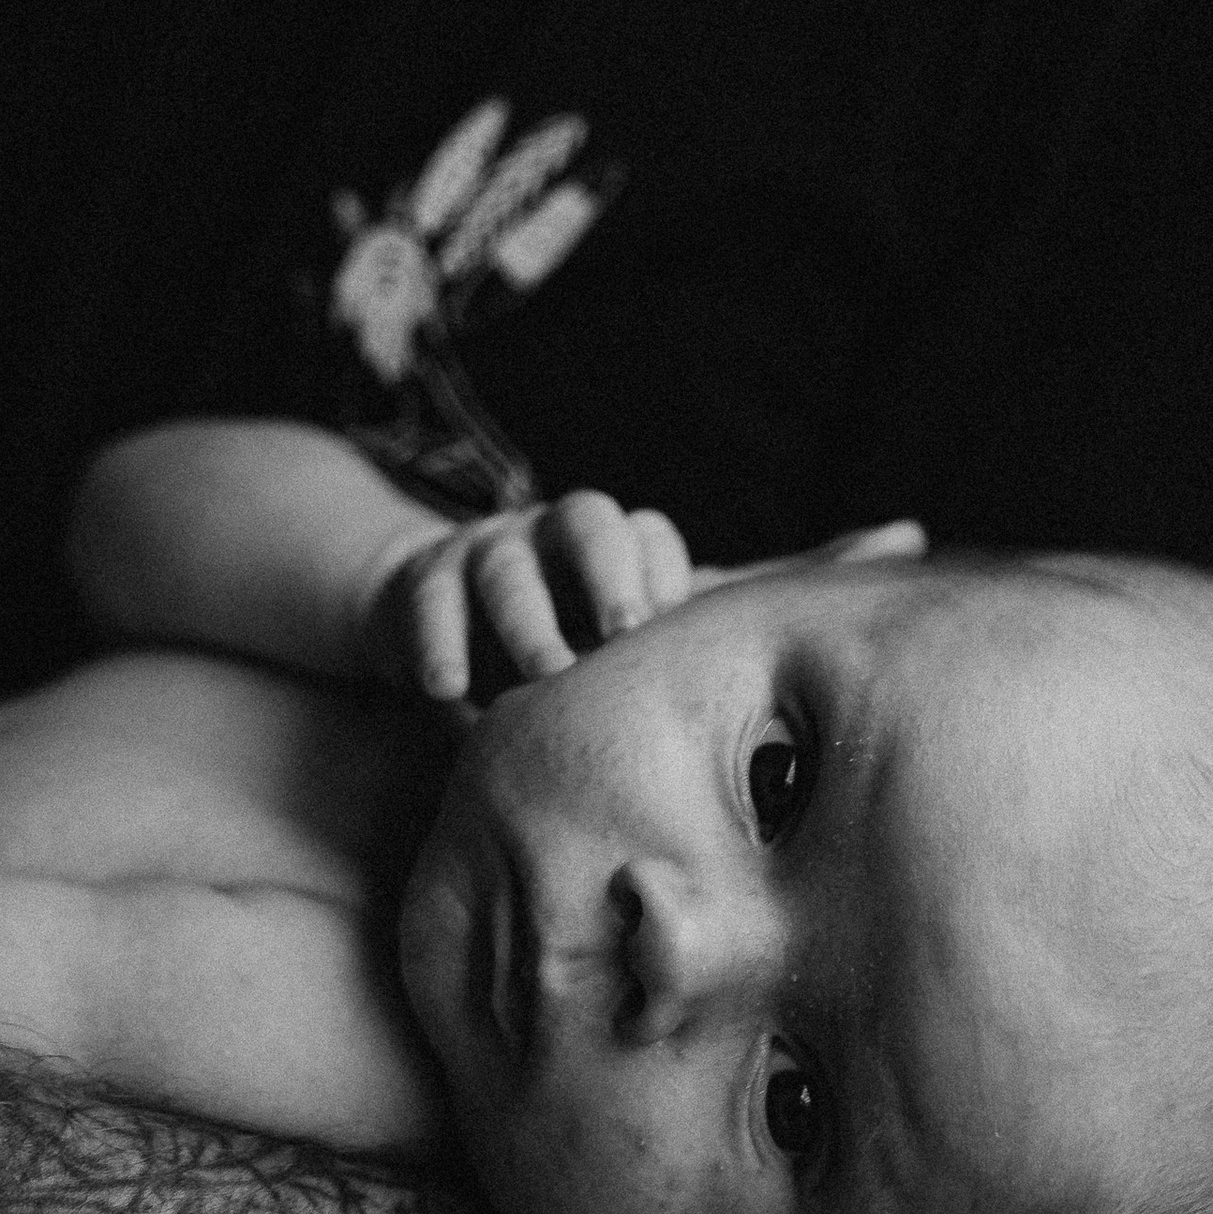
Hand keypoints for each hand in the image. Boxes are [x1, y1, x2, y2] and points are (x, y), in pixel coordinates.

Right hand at [367, 492, 696, 703]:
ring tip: (543, 677)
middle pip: (589, 523)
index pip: (651, 538)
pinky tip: (448, 690)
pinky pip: (430, 599)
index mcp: (611, 545)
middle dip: (609, 574)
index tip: (681, 636)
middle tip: (624, 635)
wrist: (433, 618)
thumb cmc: (552, 638)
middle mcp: (552, 532)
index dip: (667, 578)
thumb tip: (787, 655)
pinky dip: (439, 641)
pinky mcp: (426, 577)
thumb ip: (680, 642)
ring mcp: (487, 547)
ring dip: (527, 621)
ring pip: (507, 565)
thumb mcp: (610, 636)